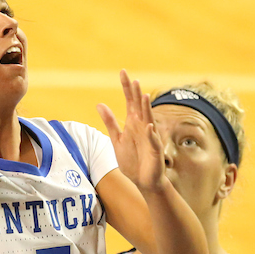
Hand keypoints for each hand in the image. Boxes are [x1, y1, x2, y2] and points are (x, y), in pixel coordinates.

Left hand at [97, 70, 165, 193]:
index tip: (122, 72)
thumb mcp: (117, 140)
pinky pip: (153, 141)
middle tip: (133, 79)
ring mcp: (150, 138)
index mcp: (133, 123)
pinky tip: (148, 126)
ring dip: (146, 109)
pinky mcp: (155, 151)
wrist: (143, 181)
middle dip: (136, 94)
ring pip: (148, 120)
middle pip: (139, 107)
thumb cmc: (132, 160)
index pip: (129, 101)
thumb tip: (99, 104)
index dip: (126, 87)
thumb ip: (110, 122)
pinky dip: (151, 134)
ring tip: (143, 96)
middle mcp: (143, 127)